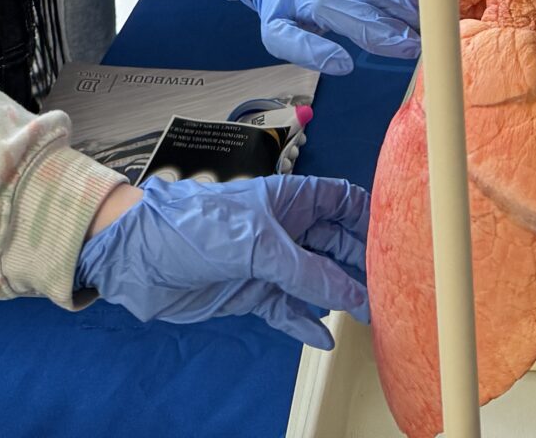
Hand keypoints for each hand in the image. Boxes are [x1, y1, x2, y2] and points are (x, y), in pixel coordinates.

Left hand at [73, 173, 369, 347]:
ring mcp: (269, 263)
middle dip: (362, 263)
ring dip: (340, 295)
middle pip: (336, 243)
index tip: (397, 240)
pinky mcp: (252, 293)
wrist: (138, 258)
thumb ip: (307, 271)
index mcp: (289, 199)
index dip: (369, 216)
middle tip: (390, 287)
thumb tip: (353, 296)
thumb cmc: (193, 227)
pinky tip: (323, 336)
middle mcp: (284, 229)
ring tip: (367, 315)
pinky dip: (306, 323)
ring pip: (317, 279)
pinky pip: (289, 310)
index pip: (342, 200)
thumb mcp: (257, 246)